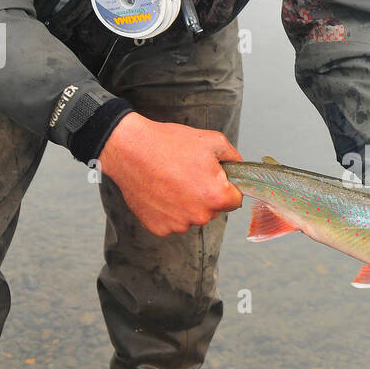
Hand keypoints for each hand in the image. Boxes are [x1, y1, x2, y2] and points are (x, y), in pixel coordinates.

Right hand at [99, 112, 243, 235]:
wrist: (130, 149)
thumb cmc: (168, 144)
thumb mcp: (211, 140)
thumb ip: (233, 157)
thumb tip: (239, 168)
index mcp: (217, 196)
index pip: (235, 200)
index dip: (226, 186)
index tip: (213, 177)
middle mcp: (199, 216)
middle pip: (213, 210)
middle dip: (206, 195)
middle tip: (188, 174)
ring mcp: (178, 224)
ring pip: (192, 217)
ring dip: (187, 204)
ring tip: (171, 181)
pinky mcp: (159, 228)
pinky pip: (172, 222)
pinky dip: (168, 211)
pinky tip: (160, 191)